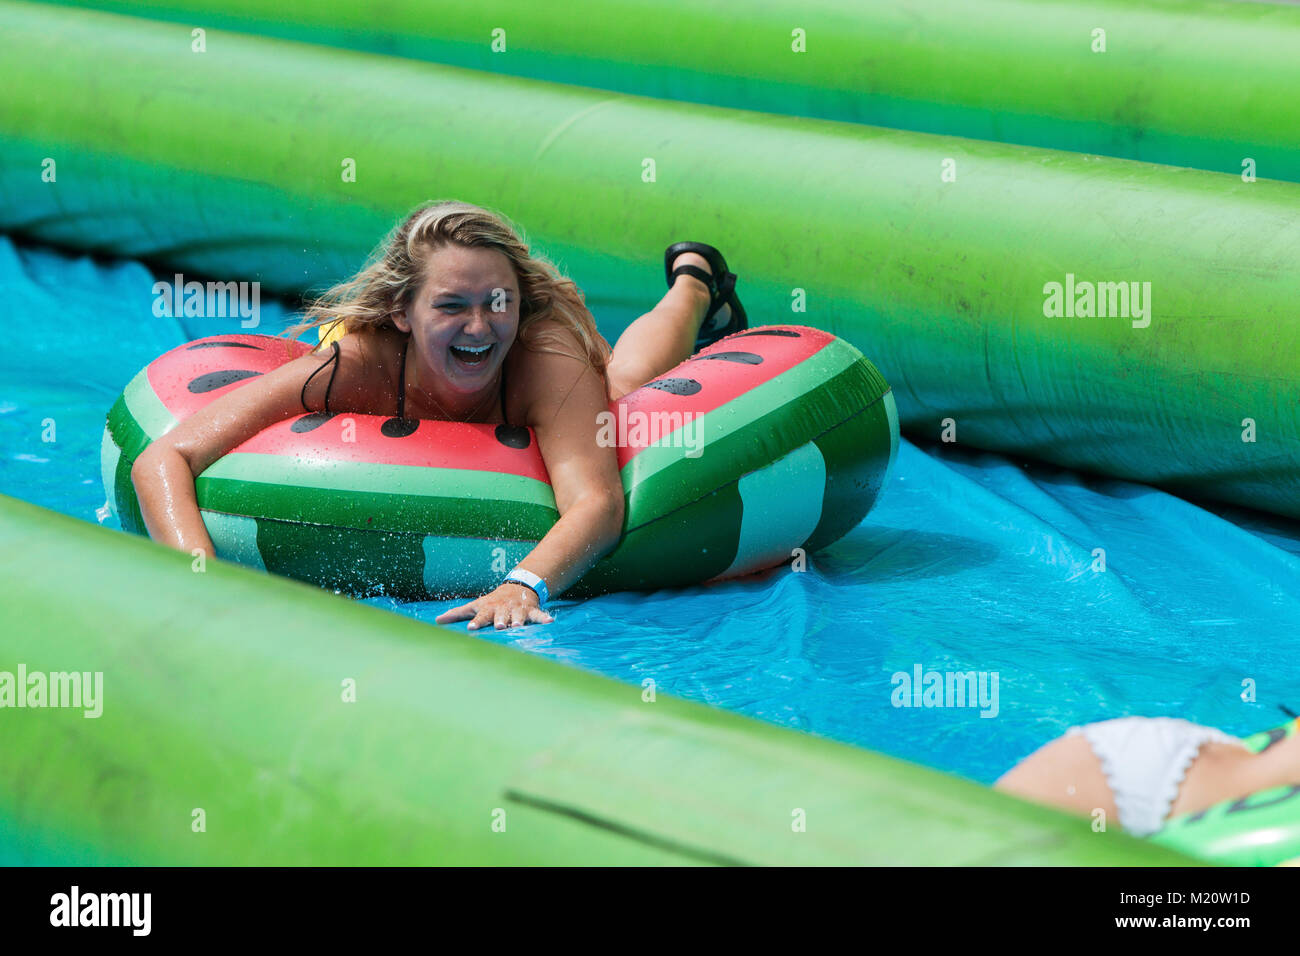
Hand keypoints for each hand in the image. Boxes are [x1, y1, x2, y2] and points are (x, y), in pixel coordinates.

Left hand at [435, 582, 554, 629]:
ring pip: (518, 616)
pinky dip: (543, 618)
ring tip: (519, 626)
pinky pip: (538, 615)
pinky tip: (549, 621)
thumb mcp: (475, 605)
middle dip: (500, 620)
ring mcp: (517, 609)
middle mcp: (503, 609)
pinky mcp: (530, 610)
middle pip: (501, 615)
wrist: (515, 588)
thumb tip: (436, 621)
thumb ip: (457, 614)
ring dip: (519, 620)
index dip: (476, 622)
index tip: (471, 628)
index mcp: (488, 609)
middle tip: (500, 626)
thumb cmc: (491, 603)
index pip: (480, 616)